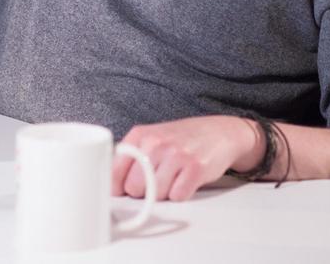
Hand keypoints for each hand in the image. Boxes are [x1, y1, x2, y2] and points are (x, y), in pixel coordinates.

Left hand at [111, 116, 258, 201]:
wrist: (219, 132)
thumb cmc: (181, 139)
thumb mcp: (150, 139)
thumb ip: (130, 159)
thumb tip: (111, 187)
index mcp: (139, 135)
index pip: (113, 173)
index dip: (119, 188)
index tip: (124, 191)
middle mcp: (155, 143)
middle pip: (133, 189)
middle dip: (144, 191)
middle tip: (157, 179)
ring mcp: (175, 154)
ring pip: (155, 195)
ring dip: (164, 193)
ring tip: (173, 177)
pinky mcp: (195, 168)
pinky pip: (177, 197)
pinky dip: (182, 194)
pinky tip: (186, 180)